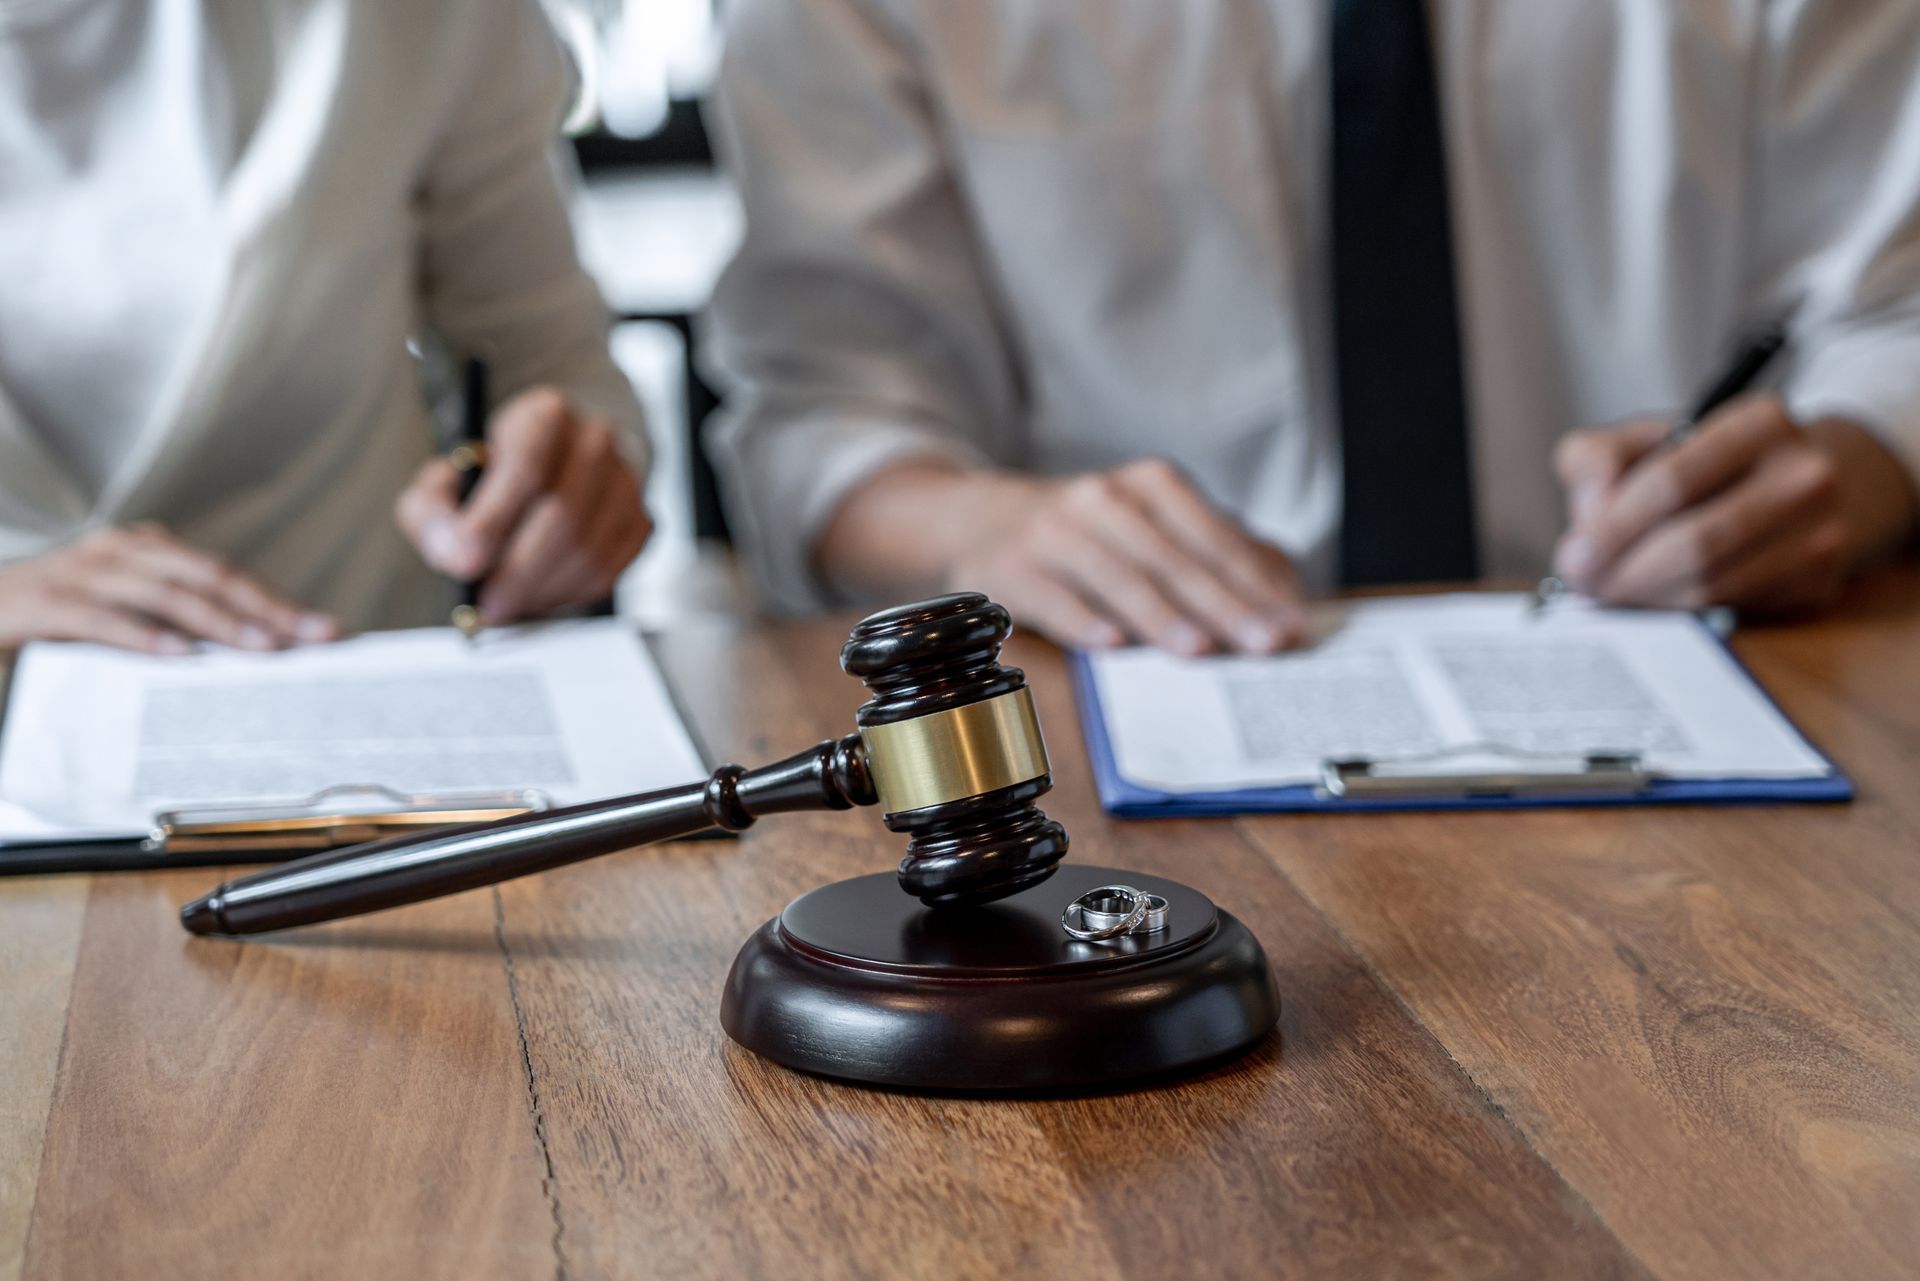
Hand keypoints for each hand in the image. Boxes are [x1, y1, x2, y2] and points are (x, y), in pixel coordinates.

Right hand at [0, 525, 336, 656]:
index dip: (275, 600)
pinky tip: (177, 656)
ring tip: (262, 647)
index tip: (323, 629)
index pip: (222, 574)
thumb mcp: (124, 620)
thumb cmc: (53, 625)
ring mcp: (78, 574)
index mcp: (141, 552)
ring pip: (163, 593)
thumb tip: (253, 654)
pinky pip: (100, 618)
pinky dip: (142, 636)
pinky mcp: (40, 605)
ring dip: (218, 622)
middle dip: (264, 608)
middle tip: (310, 637)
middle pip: (205, 576)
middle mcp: (115, 554)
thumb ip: (175, 628)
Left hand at [395, 387, 652, 623]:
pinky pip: (609, 572)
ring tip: (508, 604)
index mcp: (546, 414)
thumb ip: (433, 511)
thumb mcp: (448, 475)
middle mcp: (597, 442)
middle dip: (518, 572)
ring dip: (543, 590)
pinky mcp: (641, 522)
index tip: (463, 564)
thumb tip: (454, 555)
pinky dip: (569, 595)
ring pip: (589, 553)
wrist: (559, 456)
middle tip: (486, 605)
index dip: (492, 522)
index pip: (525, 469)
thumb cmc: (497, 471)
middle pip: (563, 518)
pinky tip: (539, 595)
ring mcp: (628, 483)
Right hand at [942, 458, 1306, 654]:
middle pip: (1175, 560)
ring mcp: (1056, 532)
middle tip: (1265, 645)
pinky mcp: (1013, 568)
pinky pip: (1053, 598)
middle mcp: (1105, 499)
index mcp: (1152, 485)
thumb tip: (1284, 599)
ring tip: (1200, 650)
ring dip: (1160, 616)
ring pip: (1118, 576)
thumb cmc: (1092, 534)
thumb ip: (1216, 554)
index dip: (1256, 583)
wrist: (982, 520)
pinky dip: (1083, 620)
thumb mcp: (1154, 525)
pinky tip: (1111, 644)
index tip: (1292, 625)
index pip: (1215, 539)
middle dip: (1224, 605)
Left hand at [1552, 396, 1917, 612]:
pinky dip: (1679, 612)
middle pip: (1693, 542)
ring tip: (1610, 594)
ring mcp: (1819, 532)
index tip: (1574, 557)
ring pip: (1711, 585)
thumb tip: (1590, 511)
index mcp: (1760, 423)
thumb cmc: (1712, 463)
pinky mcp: (1817, 582)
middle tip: (1584, 586)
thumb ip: (1598, 457)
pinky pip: (1730, 608)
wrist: (1814, 482)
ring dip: (1647, 599)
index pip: (1670, 481)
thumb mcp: (1650, 438)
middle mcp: (1802, 476)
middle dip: (1624, 573)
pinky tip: (1652, 602)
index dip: (1612, 527)